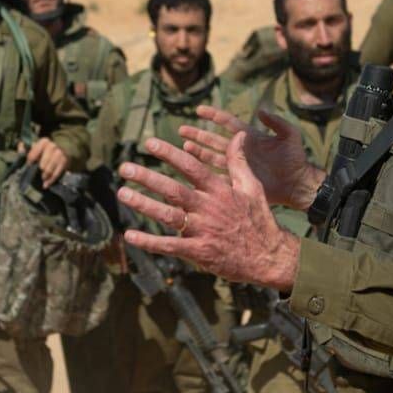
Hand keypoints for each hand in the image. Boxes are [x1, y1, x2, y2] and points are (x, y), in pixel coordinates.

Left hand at [24, 137, 68, 187]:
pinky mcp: (65, 161)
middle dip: (42, 167)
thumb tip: (20, 146)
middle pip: (46, 158)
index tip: (29, 164)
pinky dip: (52, 179)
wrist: (58, 154)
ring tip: (42, 179)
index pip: (37, 149)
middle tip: (38, 173)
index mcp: (44, 141)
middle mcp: (53, 146)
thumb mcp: (32, 150)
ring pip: (52, 165)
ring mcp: (60, 153)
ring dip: (46, 174)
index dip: (32, 157)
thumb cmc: (42, 153)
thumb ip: (24, 149)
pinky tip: (46, 184)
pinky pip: (58, 172)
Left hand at [118, 132, 300, 291]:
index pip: (191, 167)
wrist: (269, 256)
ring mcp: (203, 230)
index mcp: (220, 190)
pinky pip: (170, 246)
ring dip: (143, 204)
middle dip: (147, 177)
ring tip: (122, 193)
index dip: (169, 154)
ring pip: (168, 215)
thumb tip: (239, 136)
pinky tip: (130, 235)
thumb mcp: (253, 187)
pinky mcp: (199, 251)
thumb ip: (239, 161)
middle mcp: (209, 208)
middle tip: (125, 167)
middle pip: (173, 189)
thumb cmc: (259, 219)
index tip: (149, 143)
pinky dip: (149, 241)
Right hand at [178, 104, 323, 209]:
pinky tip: (193, 170)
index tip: (198, 110)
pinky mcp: (239, 180)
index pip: (229, 123)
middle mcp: (241, 150)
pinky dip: (207, 173)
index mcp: (250, 137)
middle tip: (181, 129)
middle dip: (198, 134)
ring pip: (213, 157)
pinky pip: (219, 176)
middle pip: (214, 140)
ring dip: (199, 152)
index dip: (214, 116)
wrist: (298, 184)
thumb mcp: (290, 136)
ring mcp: (238, 165)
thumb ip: (277, 122)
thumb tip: (261, 110)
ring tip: (184, 146)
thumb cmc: (296, 159)